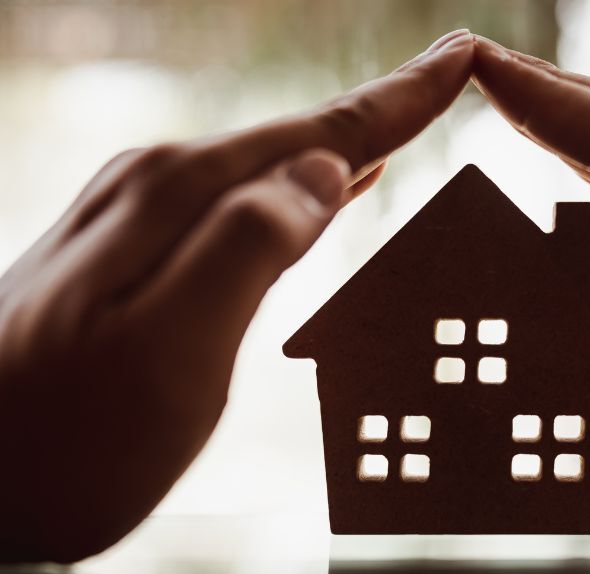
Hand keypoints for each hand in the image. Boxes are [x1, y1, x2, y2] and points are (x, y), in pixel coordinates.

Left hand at [0, 29, 472, 561]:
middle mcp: (156, 189)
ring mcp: (138, 218)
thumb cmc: (72, 442)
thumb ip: (249, 251)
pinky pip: (239, 200)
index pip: (317, 137)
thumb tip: (325, 172)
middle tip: (448, 73)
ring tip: (397, 124)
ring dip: (340, 143)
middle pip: (296, 138)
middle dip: (379, 109)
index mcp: (180, 200)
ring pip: (268, 165)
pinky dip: (294, 185)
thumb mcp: (171, 355)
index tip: (462, 59)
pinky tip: (315, 186)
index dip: (398, 102)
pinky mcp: (133, 252)